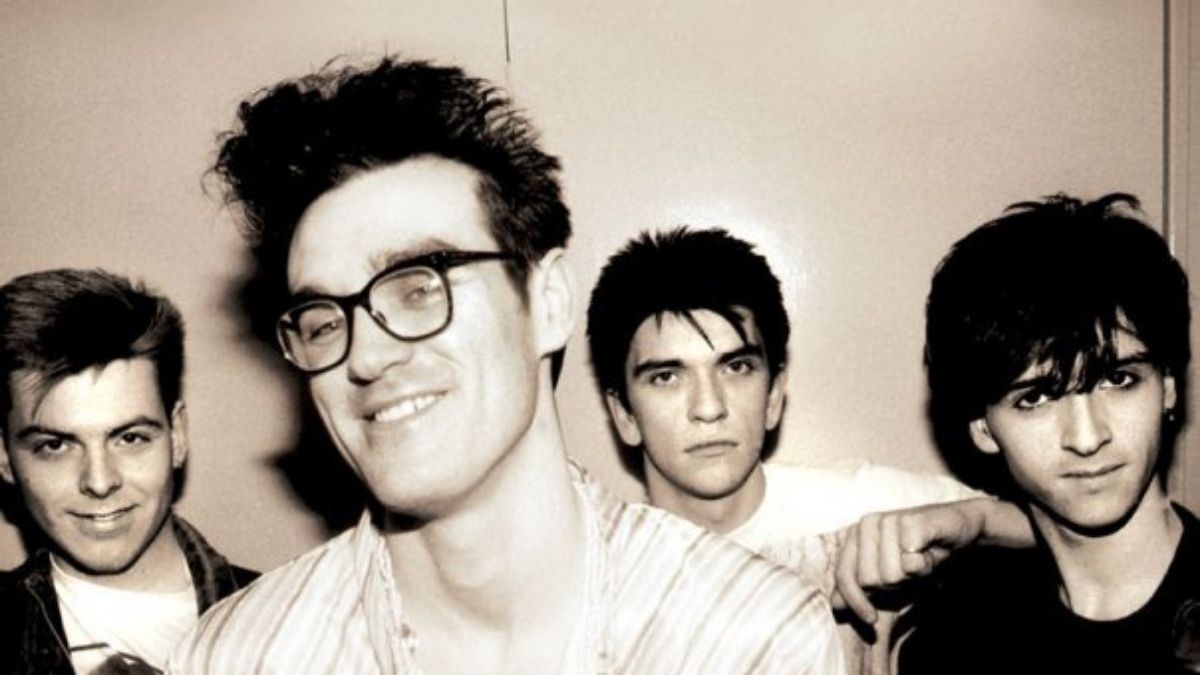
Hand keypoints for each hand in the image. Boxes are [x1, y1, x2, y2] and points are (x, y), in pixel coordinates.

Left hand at [831, 499, 990, 623]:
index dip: (855, 601)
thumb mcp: (889, 573)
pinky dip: (925, 566)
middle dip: (893, 586)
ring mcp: (888, 519)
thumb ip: (861, 586)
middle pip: (869, 580)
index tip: (870, 619)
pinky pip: (911, 563)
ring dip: (911, 576)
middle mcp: (867, 523)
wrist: (959, 527)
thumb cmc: (921, 552)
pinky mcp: (911, 521)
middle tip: (909, 570)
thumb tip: (835, 604)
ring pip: (890, 574)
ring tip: (920, 560)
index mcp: (856, 534)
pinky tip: (930, 554)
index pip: (844, 574)